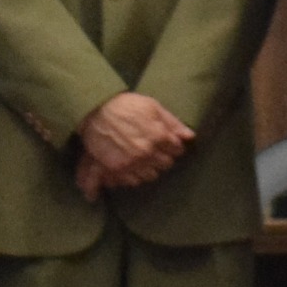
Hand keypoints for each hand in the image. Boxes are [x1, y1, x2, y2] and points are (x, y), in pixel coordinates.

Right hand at [77, 91, 195, 192]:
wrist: (96, 110)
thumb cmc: (126, 105)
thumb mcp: (152, 107)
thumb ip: (172, 122)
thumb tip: (190, 136)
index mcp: (158, 136)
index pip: (177, 150)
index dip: (173, 146)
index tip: (168, 143)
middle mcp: (147, 152)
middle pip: (166, 165)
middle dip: (163, 157)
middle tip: (154, 150)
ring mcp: (132, 163)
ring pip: (151, 176)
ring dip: (149, 168)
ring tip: (142, 159)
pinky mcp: (117, 169)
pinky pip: (133, 181)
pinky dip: (134, 175)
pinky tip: (131, 166)